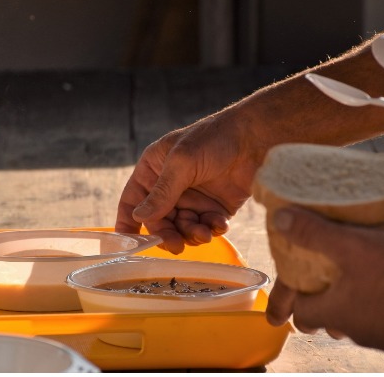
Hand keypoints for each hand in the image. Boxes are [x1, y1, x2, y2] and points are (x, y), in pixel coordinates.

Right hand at [114, 112, 264, 253]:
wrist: (256, 137)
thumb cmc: (215, 138)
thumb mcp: (182, 162)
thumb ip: (163, 191)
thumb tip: (140, 216)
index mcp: (154, 170)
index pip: (132, 201)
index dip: (127, 223)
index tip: (128, 245)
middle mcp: (171, 187)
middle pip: (158, 222)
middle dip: (167, 234)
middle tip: (176, 245)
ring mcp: (194, 198)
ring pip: (182, 228)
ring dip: (191, 234)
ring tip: (204, 233)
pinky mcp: (216, 207)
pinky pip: (207, 227)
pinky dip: (212, 229)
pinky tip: (221, 224)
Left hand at [264, 207, 383, 350]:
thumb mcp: (352, 248)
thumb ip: (316, 234)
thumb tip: (280, 219)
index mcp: (332, 311)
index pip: (301, 313)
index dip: (294, 298)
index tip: (295, 283)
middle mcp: (349, 326)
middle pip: (324, 320)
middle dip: (320, 303)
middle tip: (322, 282)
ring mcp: (371, 331)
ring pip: (348, 320)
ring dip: (346, 303)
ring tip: (351, 279)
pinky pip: (370, 318)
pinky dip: (367, 303)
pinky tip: (377, 285)